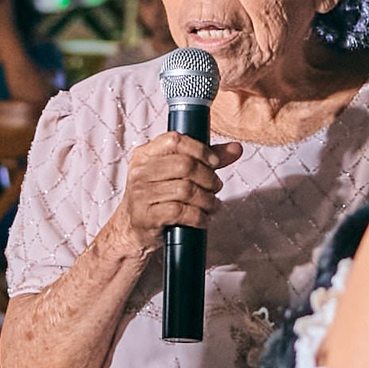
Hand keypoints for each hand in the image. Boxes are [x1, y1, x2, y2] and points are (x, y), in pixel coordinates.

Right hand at [99, 134, 245, 257]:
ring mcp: (141, 194)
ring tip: (212, 205)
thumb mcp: (176, 174)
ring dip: (207, 200)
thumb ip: (205, 159)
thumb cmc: (158, 196)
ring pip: (186, 190)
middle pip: (185, 165)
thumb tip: (235, 149)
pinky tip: (202, 219)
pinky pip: (180, 212)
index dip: (200, 149)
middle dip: (208, 178)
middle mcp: (140, 171)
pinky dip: (198, 217)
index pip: (175, 140)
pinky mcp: (146, 216)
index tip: (214, 162)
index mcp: (145, 154)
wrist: (133, 228)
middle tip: (215, 187)